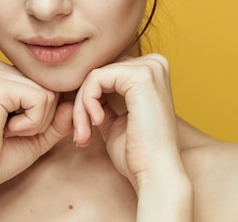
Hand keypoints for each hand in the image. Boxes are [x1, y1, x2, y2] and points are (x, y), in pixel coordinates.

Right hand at [0, 60, 72, 212]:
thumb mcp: (37, 136)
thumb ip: (58, 120)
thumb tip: (75, 102)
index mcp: (2, 73)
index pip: (48, 84)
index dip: (45, 114)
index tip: (16, 130)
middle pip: (51, 86)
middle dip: (42, 118)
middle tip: (12, 131)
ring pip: (49, 93)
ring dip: (36, 122)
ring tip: (8, 130)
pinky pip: (40, 99)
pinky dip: (31, 123)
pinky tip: (6, 129)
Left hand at [72, 54, 185, 190]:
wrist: (156, 174)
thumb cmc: (137, 154)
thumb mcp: (116, 120)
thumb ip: (103, 101)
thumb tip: (82, 89)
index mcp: (152, 72)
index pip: (106, 73)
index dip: (89, 99)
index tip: (84, 129)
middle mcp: (154, 63)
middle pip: (99, 72)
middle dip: (83, 104)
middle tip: (81, 134)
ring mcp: (150, 67)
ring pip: (94, 76)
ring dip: (82, 106)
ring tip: (84, 133)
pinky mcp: (141, 76)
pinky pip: (96, 79)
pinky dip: (87, 102)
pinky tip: (97, 122)